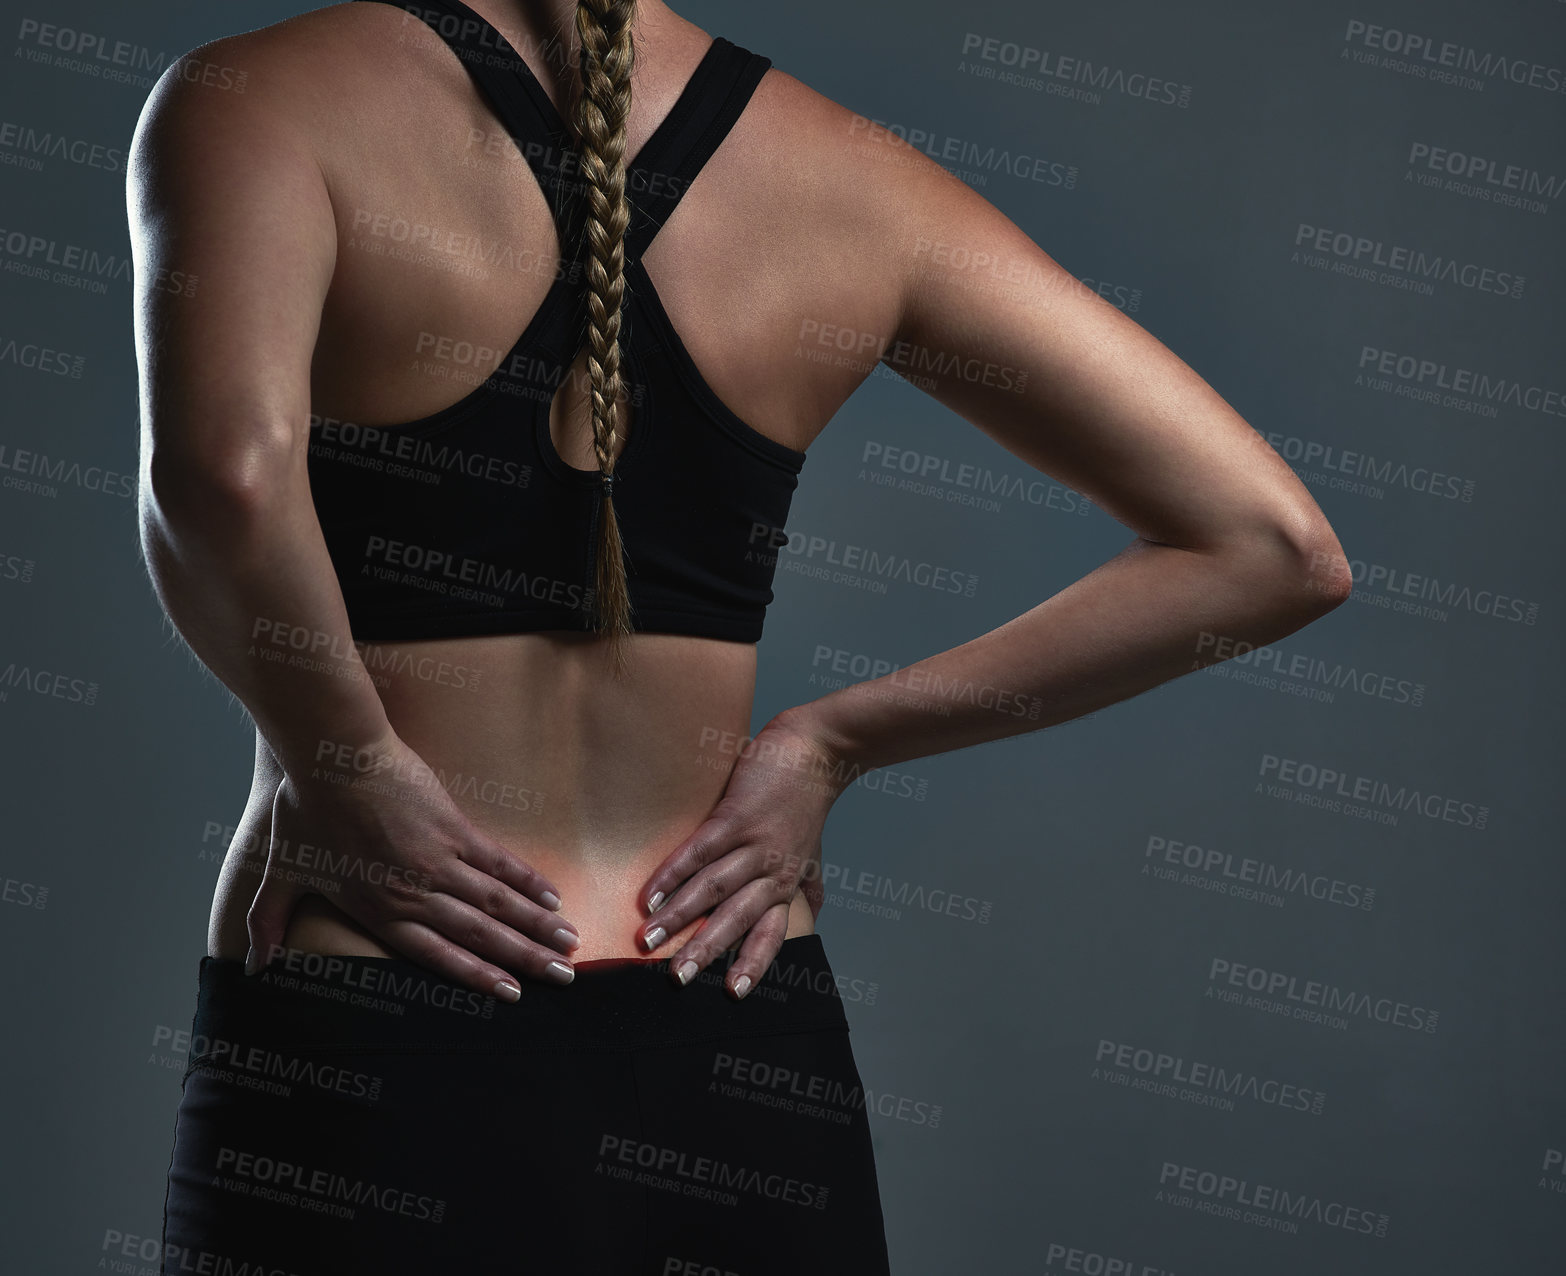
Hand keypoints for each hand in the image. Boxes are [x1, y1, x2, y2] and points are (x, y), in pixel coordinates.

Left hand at [244, 729, 580, 999]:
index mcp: (378, 909)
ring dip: (537, 924)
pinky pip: (498, 860)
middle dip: (525, 959)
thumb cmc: (302, 809)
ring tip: (569, 943)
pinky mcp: (453, 826)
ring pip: (498, 901)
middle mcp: (415, 892)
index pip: (438, 954)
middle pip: (481, 933)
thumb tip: (254, 969)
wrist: (332, 753)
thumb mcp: (278, 873)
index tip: (513, 994)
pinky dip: (527, 880)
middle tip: (565, 978)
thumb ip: (267, 923)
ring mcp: (438, 859)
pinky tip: (551, 896)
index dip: (478, 976)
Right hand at [637, 714, 847, 999]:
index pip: (770, 933)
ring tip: (646, 938)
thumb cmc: (808, 802)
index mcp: (786, 884)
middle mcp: (772, 871)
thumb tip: (815, 914)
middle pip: (735, 919)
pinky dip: (673, 873)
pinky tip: (649, 892)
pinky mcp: (734, 816)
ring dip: (678, 915)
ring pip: (713, 889)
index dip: (753, 963)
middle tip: (676, 978)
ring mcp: (753, 844)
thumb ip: (811, 885)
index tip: (733, 995)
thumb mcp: (814, 851)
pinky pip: (700, 851)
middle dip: (704, 949)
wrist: (817, 751)